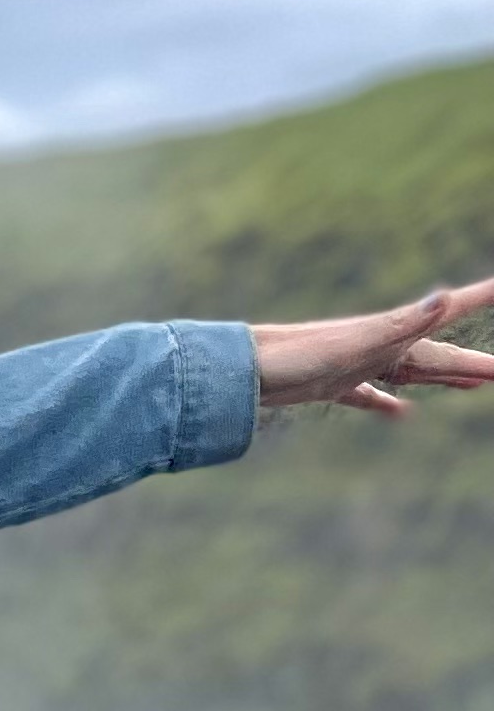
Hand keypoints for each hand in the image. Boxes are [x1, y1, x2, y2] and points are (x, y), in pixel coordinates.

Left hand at [250, 276, 493, 416]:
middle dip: (473, 363)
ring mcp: (356, 366)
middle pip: (438, 357)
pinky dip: (388, 403)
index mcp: (392, 335)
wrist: (240, 370)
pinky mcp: (331, 385)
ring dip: (443, 379)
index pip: (448, 317)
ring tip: (473, 385)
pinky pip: (370, 395)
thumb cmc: (297, 356)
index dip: (479, 298)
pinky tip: (400, 413)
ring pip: (411, 373)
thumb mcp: (356, 342)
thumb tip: (444, 297)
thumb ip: (402, 324)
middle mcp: (379, 347)